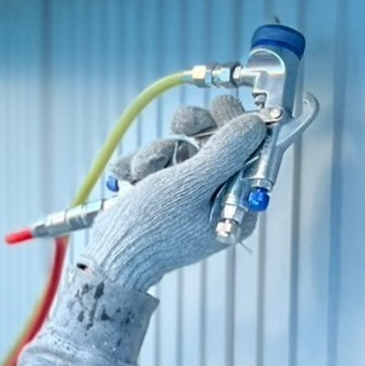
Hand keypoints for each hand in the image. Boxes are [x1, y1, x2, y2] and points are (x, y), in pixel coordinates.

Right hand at [83, 96, 267, 290]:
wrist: (110, 259)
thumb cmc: (150, 231)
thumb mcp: (190, 185)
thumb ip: (225, 153)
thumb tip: (254, 124)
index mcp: (237, 206)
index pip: (249, 154)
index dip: (236, 126)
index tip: (221, 106)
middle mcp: (217, 200)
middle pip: (216, 146)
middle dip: (191, 134)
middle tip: (181, 123)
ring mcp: (189, 197)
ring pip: (183, 150)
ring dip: (157, 152)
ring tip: (143, 171)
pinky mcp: (165, 194)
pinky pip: (160, 163)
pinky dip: (142, 165)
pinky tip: (131, 177)